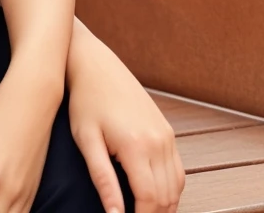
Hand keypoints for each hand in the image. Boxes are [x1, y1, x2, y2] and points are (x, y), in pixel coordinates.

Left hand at [67, 24, 184, 212]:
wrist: (96, 66)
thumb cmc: (85, 101)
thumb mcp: (86, 140)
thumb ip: (102, 180)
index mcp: (137, 146)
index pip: (150, 200)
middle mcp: (158, 141)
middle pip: (167, 197)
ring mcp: (166, 135)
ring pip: (176, 186)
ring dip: (165, 205)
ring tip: (145, 211)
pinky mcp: (167, 130)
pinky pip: (177, 169)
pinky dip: (170, 188)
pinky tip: (155, 196)